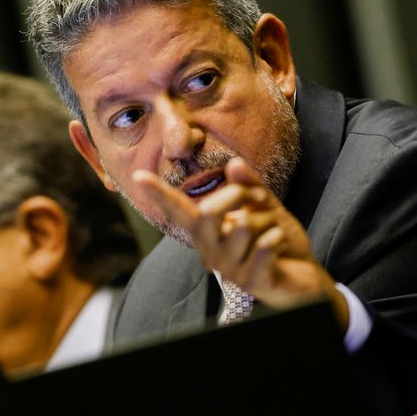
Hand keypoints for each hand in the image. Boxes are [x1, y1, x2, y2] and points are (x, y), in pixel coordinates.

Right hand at [133, 157, 348, 328]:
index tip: (139, 175)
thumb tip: (233, 163)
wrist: (305, 277)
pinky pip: (263, 244)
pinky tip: (281, 245)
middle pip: (208, 212)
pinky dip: (279, 236)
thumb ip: (249, 186)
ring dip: (268, 220)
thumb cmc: (278, 243)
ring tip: (273, 232)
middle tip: (259, 199)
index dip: (160, 194)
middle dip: (238, 194)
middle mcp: (212, 252)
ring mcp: (230, 270)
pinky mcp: (252, 282)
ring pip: (243, 225)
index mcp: (209, 233)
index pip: (179, 211)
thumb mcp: (265, 207)